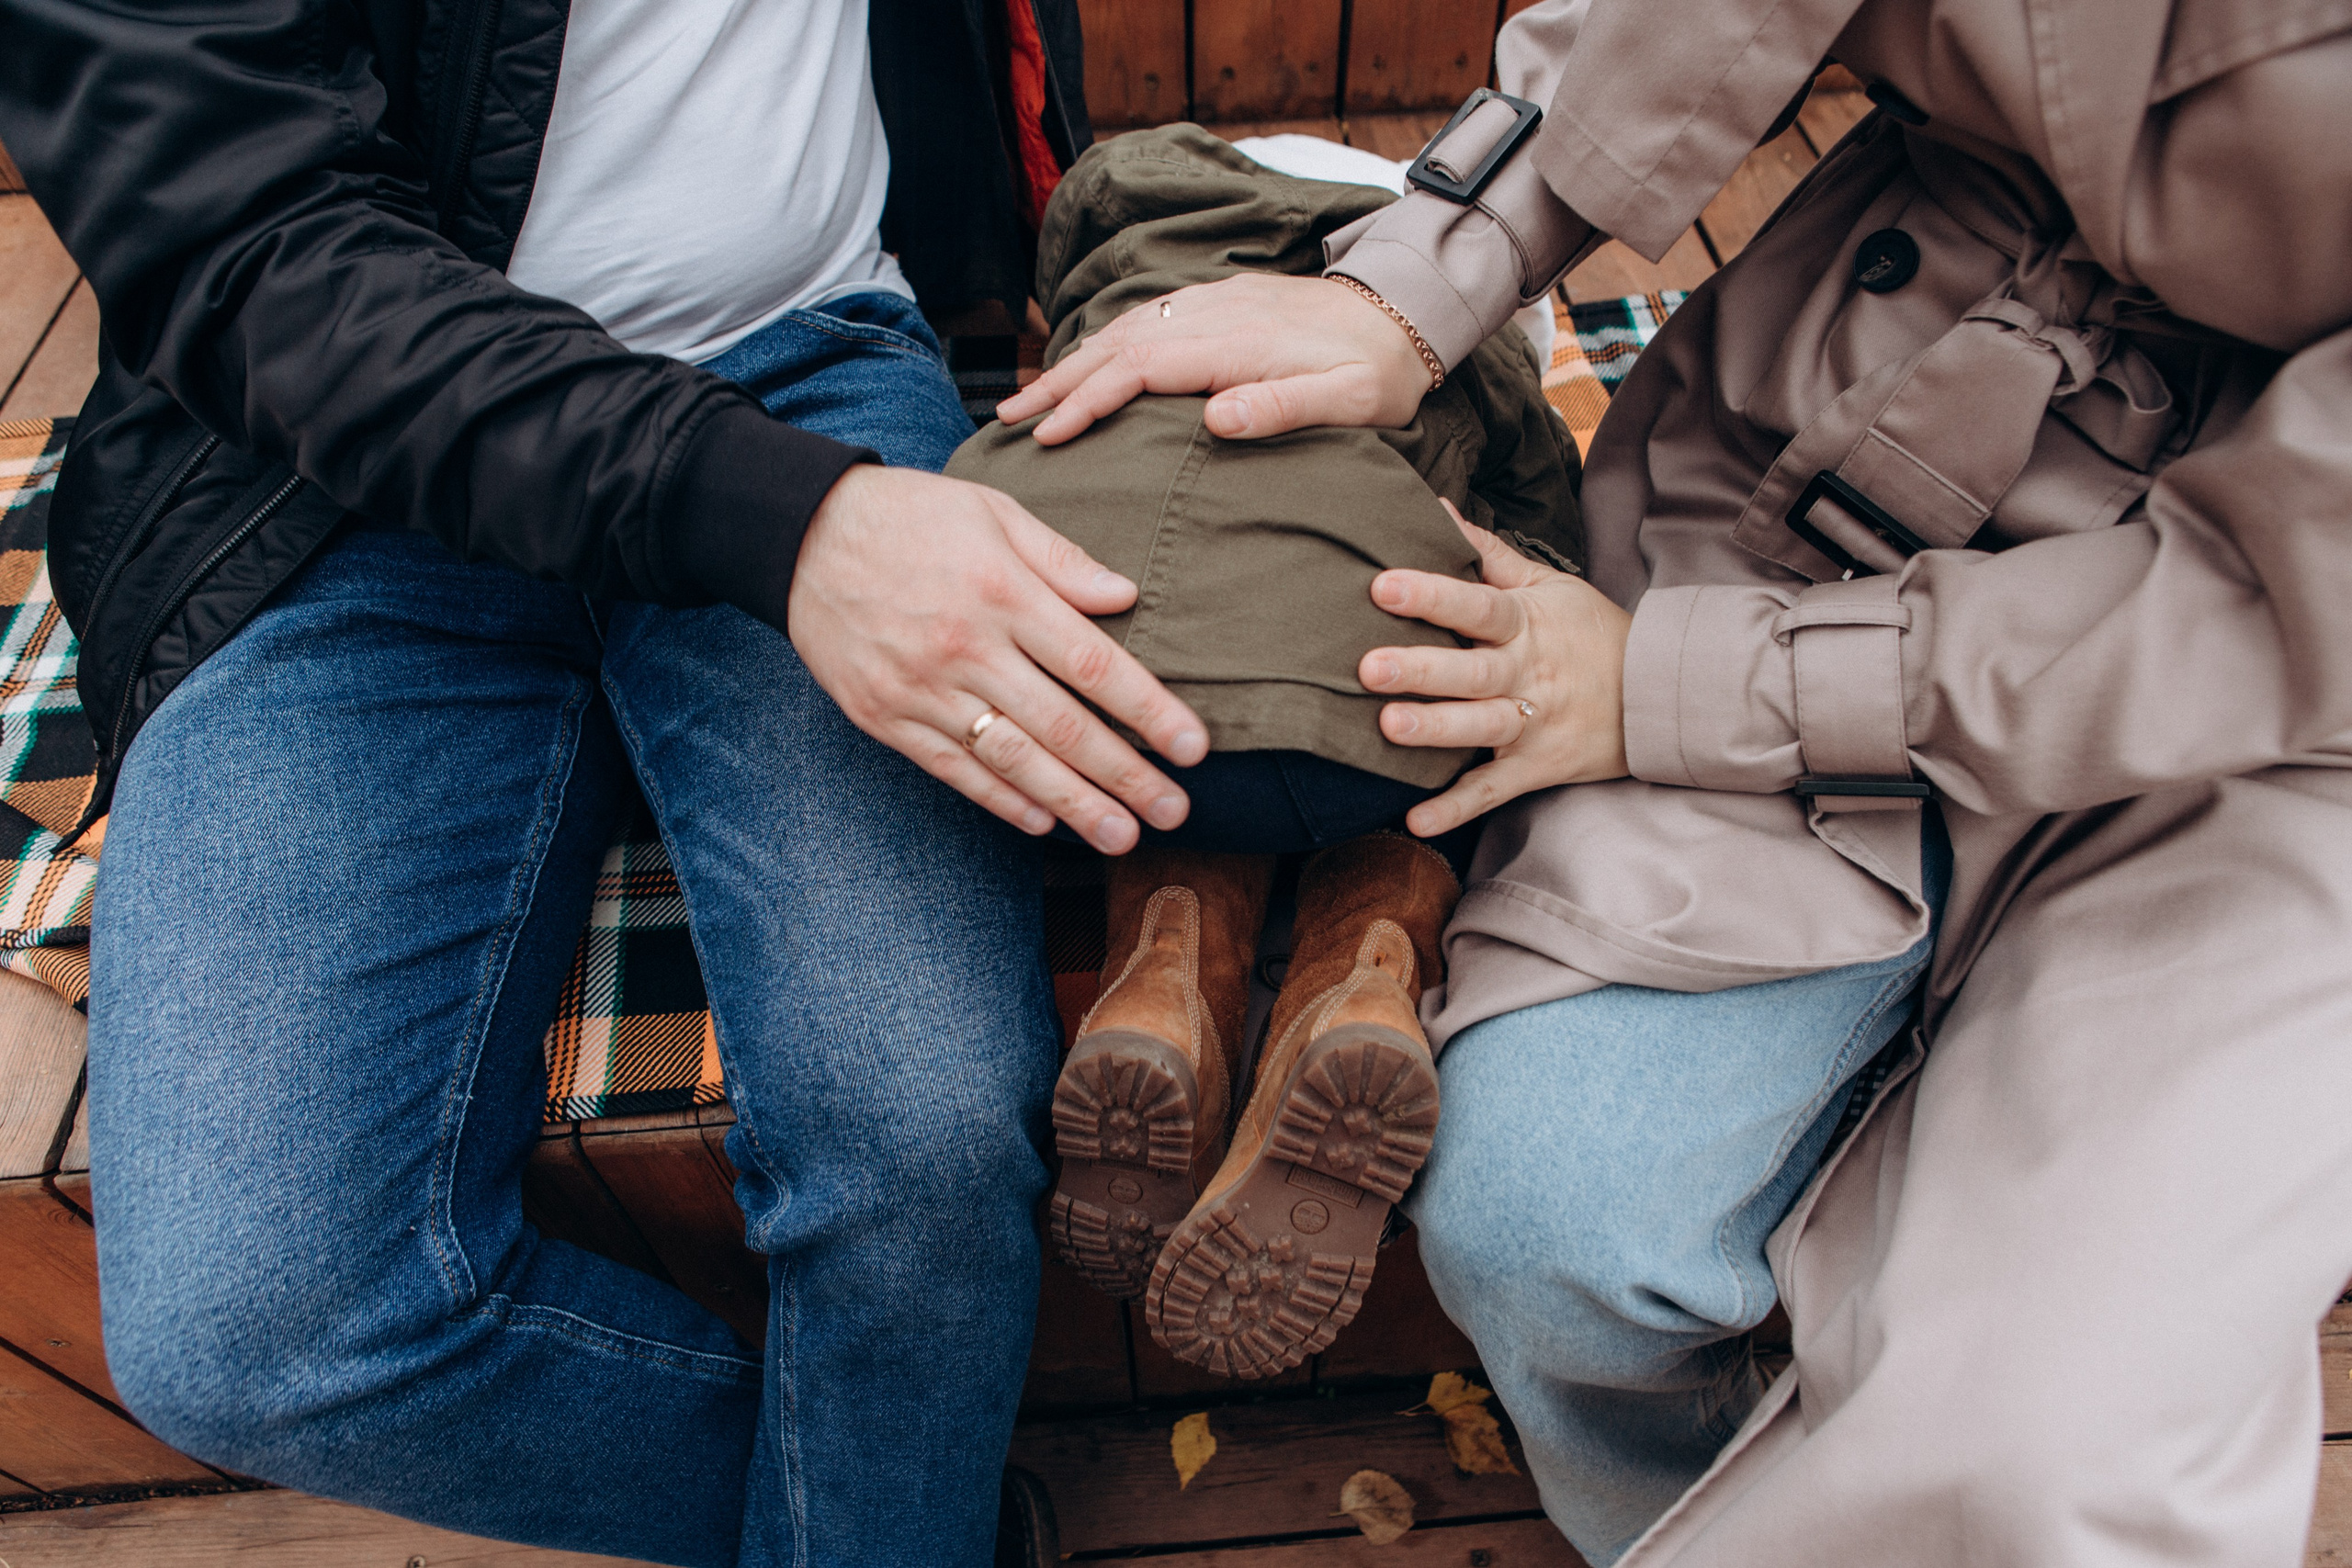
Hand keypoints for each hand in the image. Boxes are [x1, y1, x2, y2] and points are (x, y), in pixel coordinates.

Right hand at [788, 465, 1208, 852]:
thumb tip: (1129, 597)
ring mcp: (922, 688)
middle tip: (1175, 812)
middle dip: (1126, 775)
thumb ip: (1062, 560)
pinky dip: (1000, 799)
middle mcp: (966, 647)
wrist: (800, 534)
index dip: (1150, 711)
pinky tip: (1042, 822)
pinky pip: (953, 769)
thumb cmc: (910, 515)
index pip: (1094, 664)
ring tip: (1120, 835)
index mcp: (1002, 592)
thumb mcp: (992, 512)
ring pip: (1013, 759)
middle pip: (1063, 726)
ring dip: (1073, 804)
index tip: (1195, 748)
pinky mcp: (886, 715)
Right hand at [995, 273, 1430, 445]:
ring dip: (1071, 364)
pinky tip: (1082, 366)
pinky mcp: (1217, 303)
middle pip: (1116, 347)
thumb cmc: (1379, 373)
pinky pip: (1144, 322)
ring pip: (1124, 331)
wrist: (1403, 314)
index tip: (1050, 434)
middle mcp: (1214, 315)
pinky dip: (1102, 346)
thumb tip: (1218, 420)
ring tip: (1028, 401)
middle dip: (1058, 384)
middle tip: (1007, 421)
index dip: (1090, 402)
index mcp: (1237, 344)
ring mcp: (1212, 304)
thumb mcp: (1351, 400)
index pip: (1141, 371)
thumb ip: (1286, 408)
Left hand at [1359, 503, 1632, 836]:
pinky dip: (1457, 809)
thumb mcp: (1549, 584)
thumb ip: (1488, 552)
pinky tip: (1415, 820)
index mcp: (1528, 624)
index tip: (1383, 585)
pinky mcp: (1537, 768)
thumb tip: (1435, 508)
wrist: (1657, 695)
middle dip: (1422, 668)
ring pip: (1481, 728)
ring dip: (1436, 730)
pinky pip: (1494, 791)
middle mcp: (1528, 674)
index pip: (1478, 605)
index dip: (1433, 594)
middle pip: (1472, 671)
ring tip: (1387, 726)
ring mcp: (1534, 724)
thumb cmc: (1590, 632)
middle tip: (1369, 665)